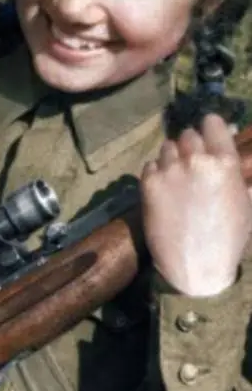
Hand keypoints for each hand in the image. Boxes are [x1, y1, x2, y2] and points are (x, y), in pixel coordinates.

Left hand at [141, 114, 251, 295]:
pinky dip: (156, 174)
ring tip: (177, 179)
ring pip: (167, 148)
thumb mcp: (245, 202)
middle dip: (191, 147)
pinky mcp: (148, 184)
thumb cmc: (228, 238)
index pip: (212, 123)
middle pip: (188, 135)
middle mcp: (197, 160)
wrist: (196, 268)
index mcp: (225, 162)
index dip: (210, 129)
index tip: (208, 137)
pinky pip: (150, 166)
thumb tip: (232, 141)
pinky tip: (164, 192)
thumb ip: (239, 171)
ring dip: (172, 158)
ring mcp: (170, 171)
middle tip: (192, 166)